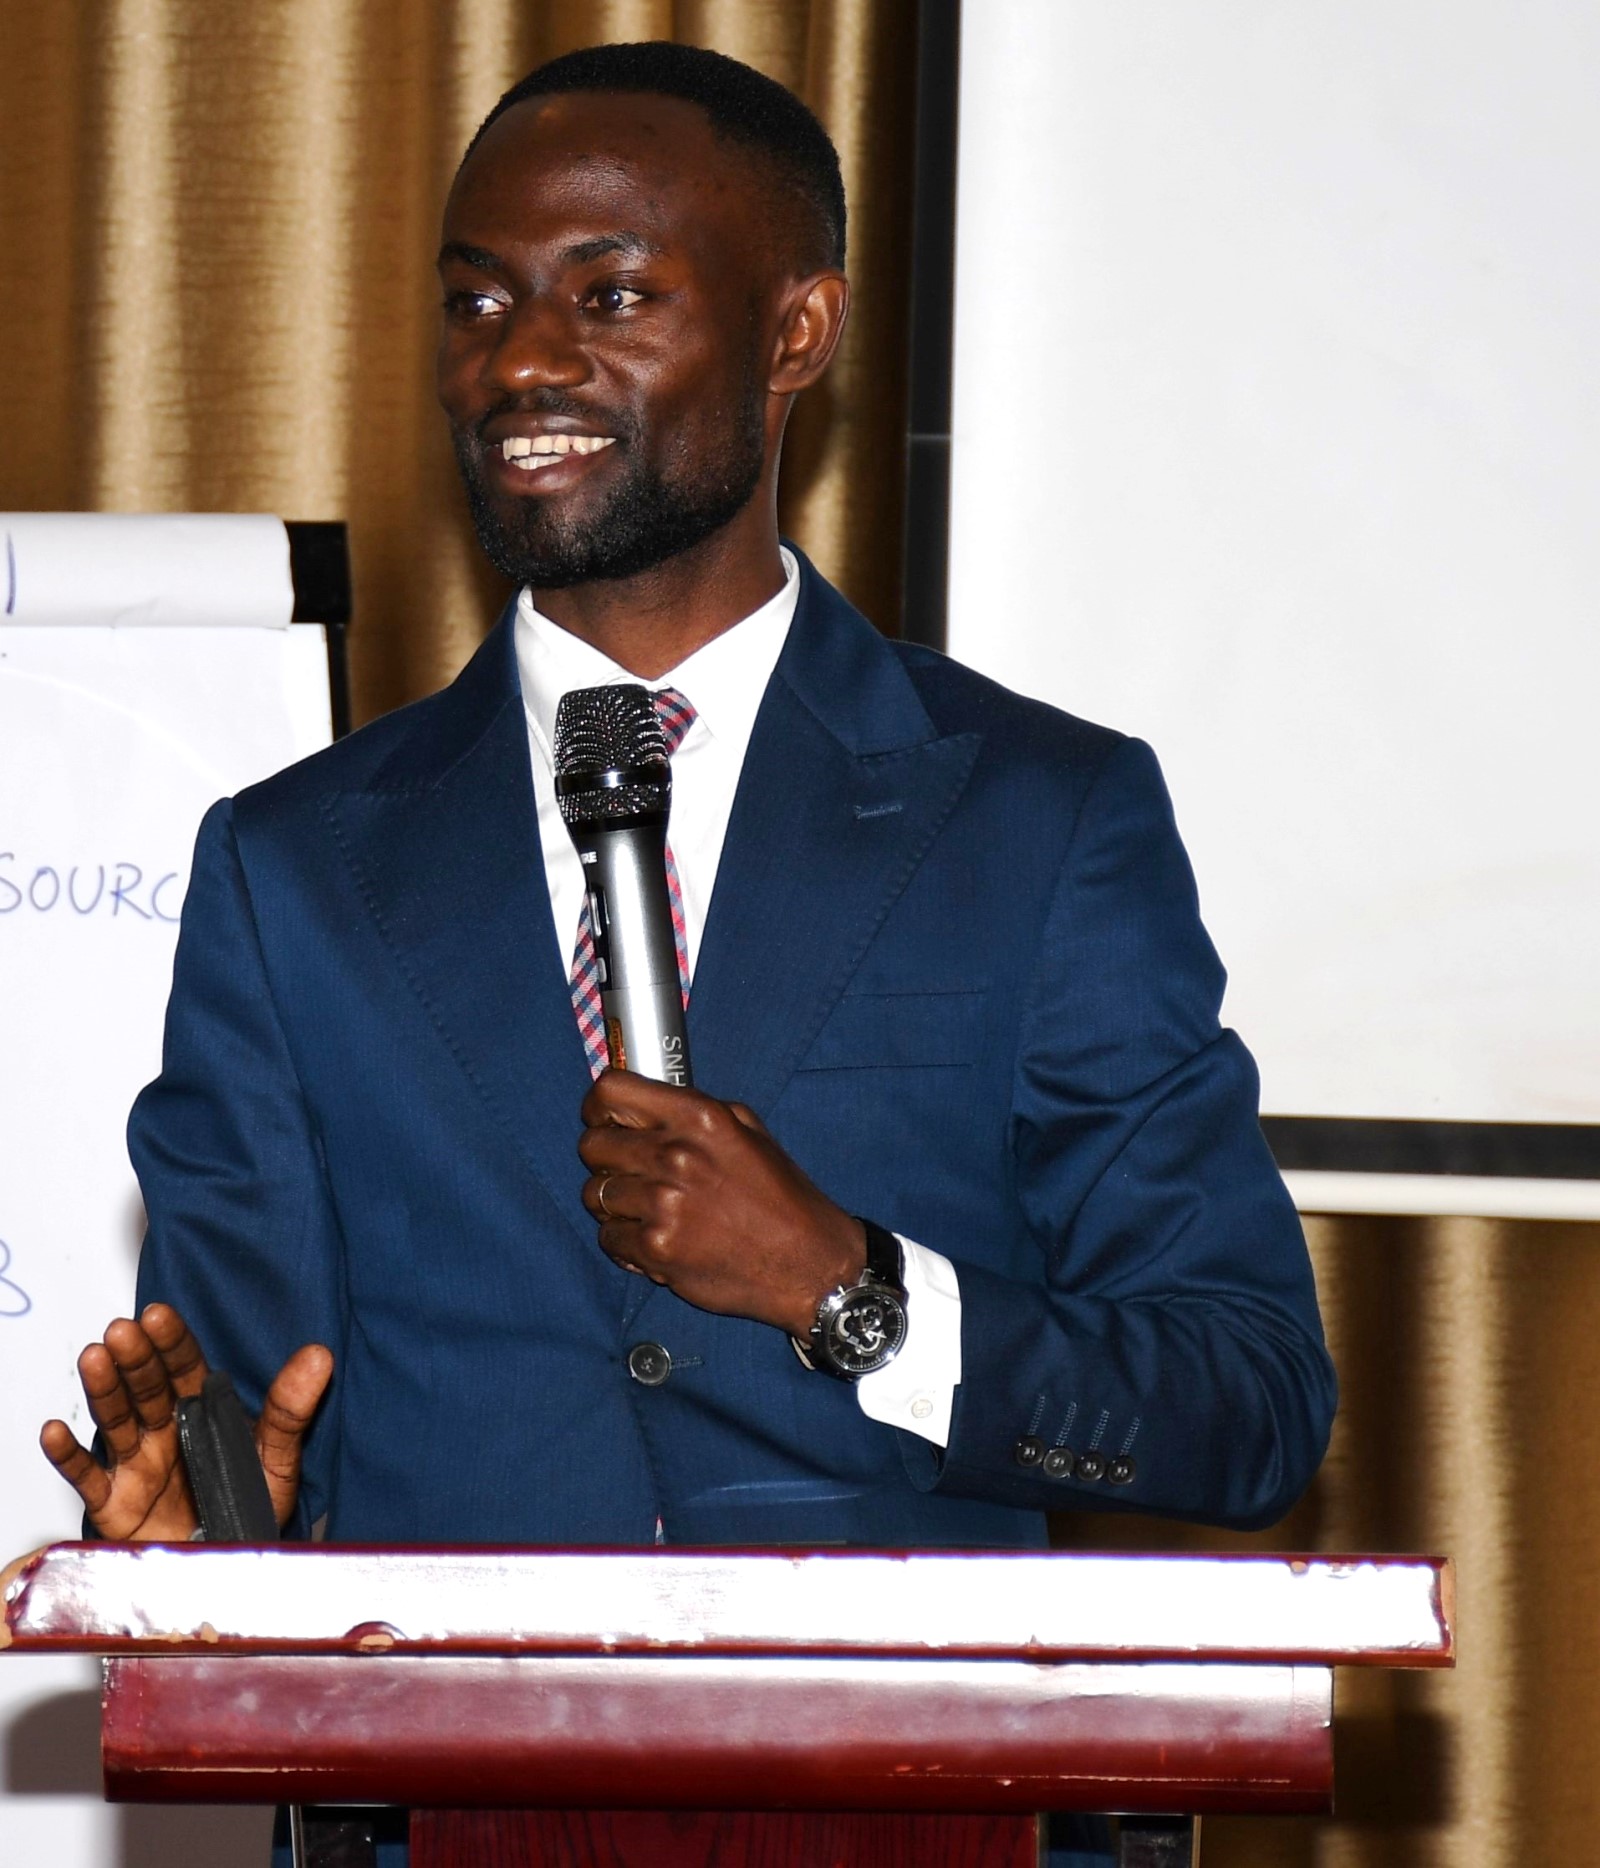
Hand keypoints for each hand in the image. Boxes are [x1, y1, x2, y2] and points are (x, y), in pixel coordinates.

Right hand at [39, 1303, 332, 1541]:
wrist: (231, 1569)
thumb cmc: (249, 1509)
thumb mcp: (277, 1458)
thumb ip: (291, 1409)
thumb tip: (320, 1356)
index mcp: (201, 1413)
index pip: (184, 1367)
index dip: (171, 1341)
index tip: (159, 1315)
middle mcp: (163, 1432)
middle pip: (146, 1388)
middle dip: (135, 1358)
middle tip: (124, 1331)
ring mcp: (136, 1466)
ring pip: (115, 1420)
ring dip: (103, 1390)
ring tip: (93, 1359)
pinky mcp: (114, 1504)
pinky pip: (86, 1477)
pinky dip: (68, 1455)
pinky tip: (55, 1431)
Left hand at [578, 1070, 865, 1336]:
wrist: (807, 1262)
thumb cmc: (781, 1196)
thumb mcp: (749, 1131)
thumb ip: (694, 1112)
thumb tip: (645, 1106)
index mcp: (699, 1116)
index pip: (611, 1092)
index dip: (597, 1107)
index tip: (603, 1119)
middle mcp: (676, 1154)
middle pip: (592, 1144)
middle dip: (603, 1158)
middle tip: (625, 1170)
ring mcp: (663, 1204)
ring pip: (594, 1194)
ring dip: (614, 1202)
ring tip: (644, 1210)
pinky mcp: (656, 1248)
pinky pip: (608, 1237)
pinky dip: (624, 1241)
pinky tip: (653, 1240)